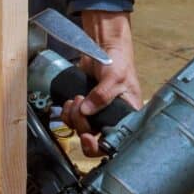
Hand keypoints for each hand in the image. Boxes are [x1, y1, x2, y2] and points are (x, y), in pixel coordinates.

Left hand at [60, 10, 142, 156]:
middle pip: (92, 138)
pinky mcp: (84, 107)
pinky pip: (71, 119)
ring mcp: (96, 115)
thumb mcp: (115, 78)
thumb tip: (87, 110)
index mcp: (126, 118)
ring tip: (77, 98)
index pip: (113, 143)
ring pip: (79, 129)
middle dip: (82, 124)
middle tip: (81, 104)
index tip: (87, 137)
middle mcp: (111, 120)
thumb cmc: (119, 62)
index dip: (98, 146)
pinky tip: (71, 101)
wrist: (105, 47)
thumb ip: (102, 95)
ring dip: (73, 116)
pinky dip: (67, 112)